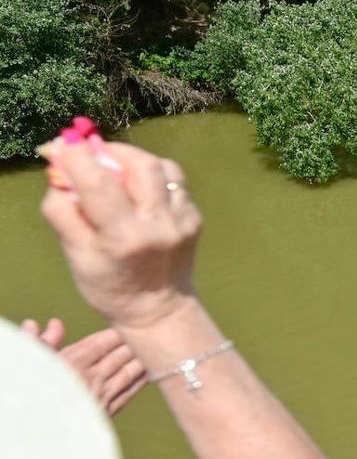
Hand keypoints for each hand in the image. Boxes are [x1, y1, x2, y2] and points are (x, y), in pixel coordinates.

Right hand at [20, 318, 147, 415]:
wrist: (38, 433)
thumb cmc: (29, 393)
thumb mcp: (31, 364)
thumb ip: (42, 343)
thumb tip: (53, 324)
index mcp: (70, 364)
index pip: (99, 344)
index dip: (115, 334)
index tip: (128, 323)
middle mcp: (88, 379)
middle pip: (118, 356)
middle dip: (133, 344)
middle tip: (151, 331)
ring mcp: (99, 397)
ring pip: (127, 373)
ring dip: (141, 360)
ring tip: (156, 347)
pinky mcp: (104, 412)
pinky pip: (128, 393)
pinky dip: (140, 381)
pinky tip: (150, 372)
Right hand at [40, 141, 201, 329]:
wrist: (160, 310)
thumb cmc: (110, 286)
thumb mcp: (76, 255)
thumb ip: (63, 212)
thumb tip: (60, 171)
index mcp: (123, 238)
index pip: (98, 183)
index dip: (78, 157)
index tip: (66, 148)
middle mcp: (159, 225)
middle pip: (141, 164)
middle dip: (113, 151)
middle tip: (95, 155)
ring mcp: (182, 220)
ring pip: (163, 168)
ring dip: (136, 161)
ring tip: (119, 172)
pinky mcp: (195, 218)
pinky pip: (175, 182)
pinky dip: (155, 178)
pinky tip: (141, 193)